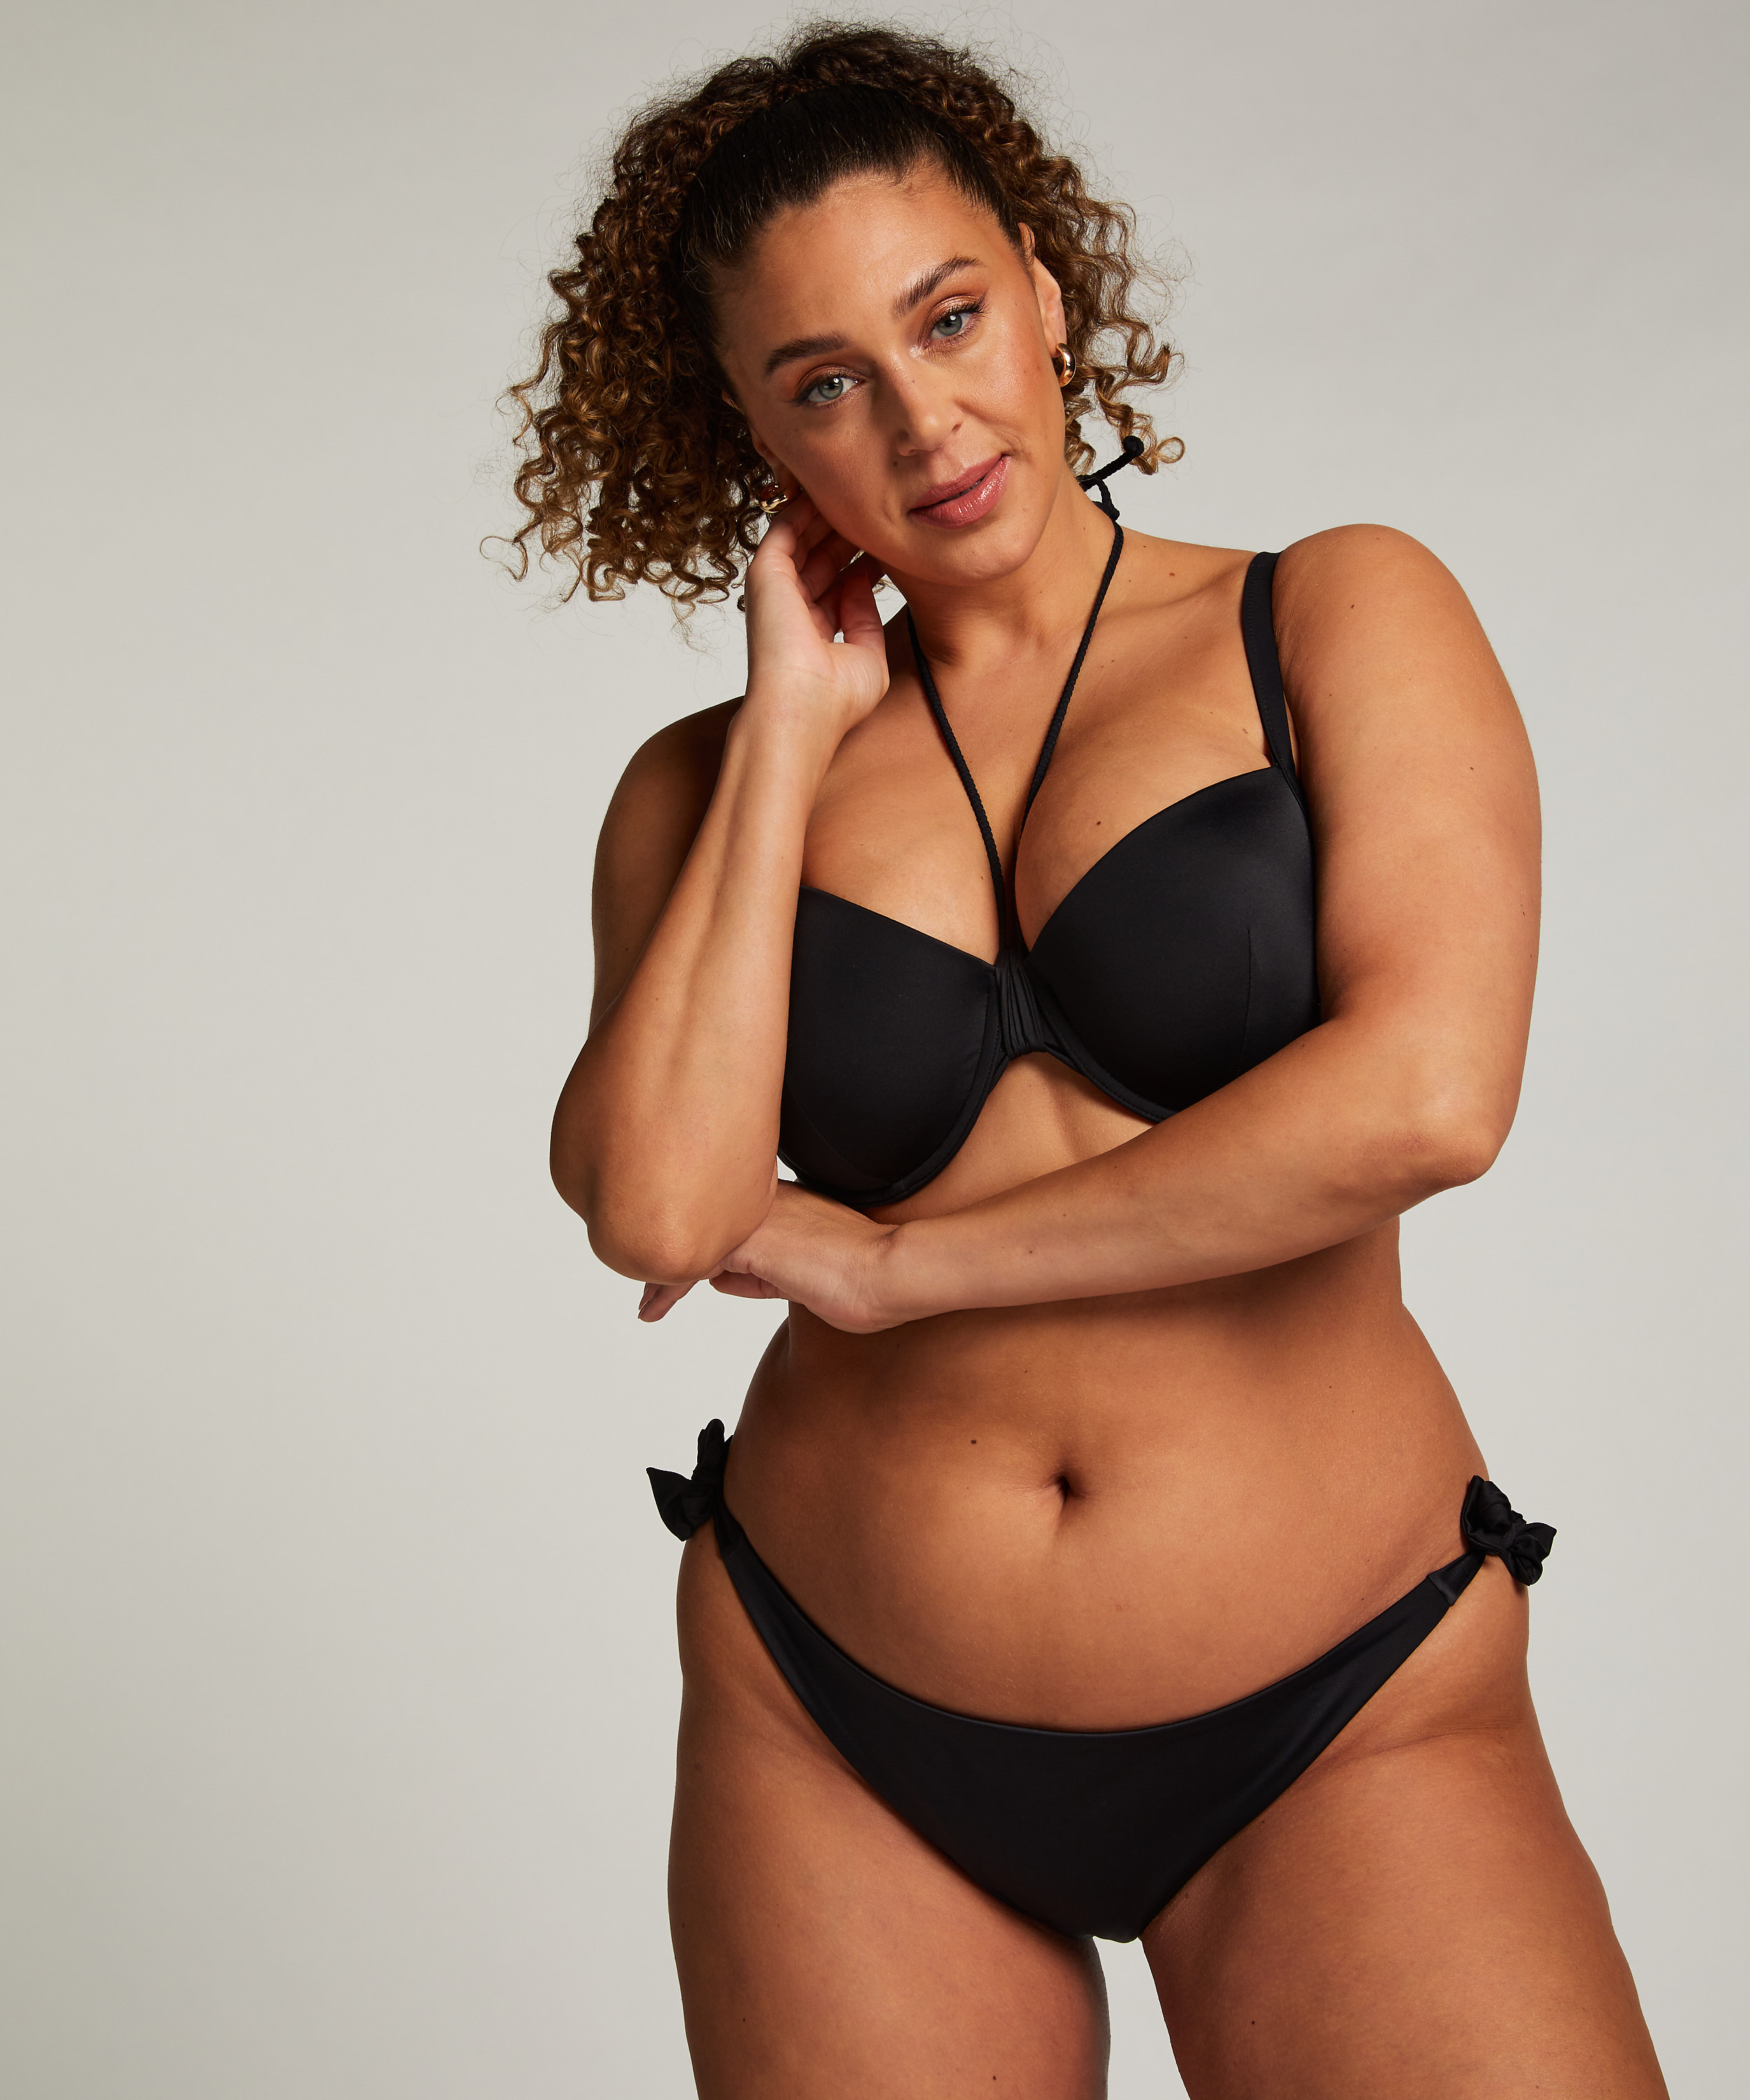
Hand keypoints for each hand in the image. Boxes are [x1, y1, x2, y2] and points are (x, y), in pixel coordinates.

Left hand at [637, 1182, 908, 1333]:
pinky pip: (694, 1264)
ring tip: (647, 1309)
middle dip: (670, 1263)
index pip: (723, 1223)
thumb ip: (761, 1272)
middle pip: (699, 1231)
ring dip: (664, 1278)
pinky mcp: (746, 1238)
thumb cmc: (859, 1275)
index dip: (695, 1250)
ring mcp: (751, 1214)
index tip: (672, 1276)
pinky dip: (670, 1287)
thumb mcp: (797, 1274)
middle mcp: (759, 1200)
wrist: (886, 1270)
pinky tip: (655, 1306)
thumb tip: (723, 1279)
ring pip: (692, 1243)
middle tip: (647, 1299)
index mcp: (777, 1202)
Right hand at [740, 492, 889, 745]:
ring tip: (857, 486)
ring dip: (829, 513)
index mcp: (816, 630)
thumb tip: (864, 578)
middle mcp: (794, 608)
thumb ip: (866, 617)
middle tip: (876, 503)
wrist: (803, 710)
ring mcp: (778, 590)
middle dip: (849, 530)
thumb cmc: (834, 700)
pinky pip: (784, 528)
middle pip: (823, 556)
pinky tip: (828, 488)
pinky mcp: (766, 574)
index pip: (840, 582)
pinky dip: (803, 507)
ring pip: (804, 537)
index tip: (889, 537)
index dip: (864, 557)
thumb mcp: (867, 656)